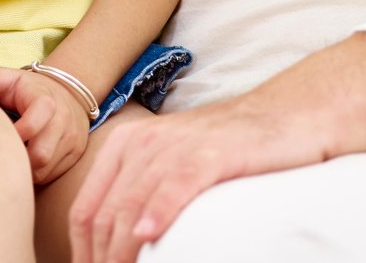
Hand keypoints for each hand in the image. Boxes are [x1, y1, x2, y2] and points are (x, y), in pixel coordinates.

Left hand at [0, 66, 90, 184]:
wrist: (64, 90)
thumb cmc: (23, 88)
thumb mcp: (5, 79)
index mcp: (45, 99)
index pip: (31, 126)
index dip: (12, 136)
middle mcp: (64, 119)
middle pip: (41, 154)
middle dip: (17, 158)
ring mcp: (73, 137)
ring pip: (47, 168)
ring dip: (25, 169)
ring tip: (8, 160)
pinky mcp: (77, 152)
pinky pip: (54, 173)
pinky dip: (36, 173)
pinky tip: (22, 164)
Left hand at [69, 99, 313, 262]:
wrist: (283, 116)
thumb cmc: (224, 151)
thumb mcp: (170, 168)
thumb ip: (142, 196)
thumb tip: (121, 246)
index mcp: (123, 147)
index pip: (85, 210)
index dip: (82, 252)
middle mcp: (140, 143)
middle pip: (105, 214)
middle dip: (102, 258)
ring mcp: (174, 146)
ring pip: (133, 205)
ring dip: (122, 250)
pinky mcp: (211, 153)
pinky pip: (176, 184)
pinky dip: (159, 213)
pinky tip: (148, 236)